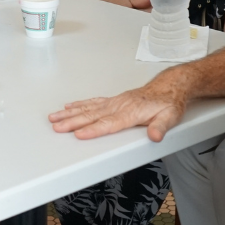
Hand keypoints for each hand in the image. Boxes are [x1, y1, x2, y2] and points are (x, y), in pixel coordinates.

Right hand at [49, 82, 185, 141]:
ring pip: (88, 108)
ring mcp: (115, 102)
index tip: (79, 134)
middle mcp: (119, 105)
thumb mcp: (170, 117)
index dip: (93, 129)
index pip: (109, 123)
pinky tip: (69, 107)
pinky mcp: (114, 100)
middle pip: (92, 115)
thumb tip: (155, 136)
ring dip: (70, 113)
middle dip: (73, 122)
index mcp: (131, 112)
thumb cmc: (168, 103)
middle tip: (57, 127)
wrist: (169, 87)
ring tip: (54, 117)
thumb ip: (161, 127)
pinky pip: (92, 101)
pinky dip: (79, 104)